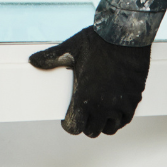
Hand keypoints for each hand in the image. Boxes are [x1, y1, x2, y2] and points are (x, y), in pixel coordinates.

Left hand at [28, 27, 150, 136]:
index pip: (74, 127)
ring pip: (109, 128)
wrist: (125, 34)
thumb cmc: (98, 41)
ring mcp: (120, 104)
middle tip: (83, 113)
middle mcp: (102, 106)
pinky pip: (125, 120)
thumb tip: (32, 61)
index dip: (69, 124)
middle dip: (85, 124)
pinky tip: (113, 110)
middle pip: (92, 131)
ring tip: (98, 112)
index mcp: (84, 97)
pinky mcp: (134, 100)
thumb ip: (50, 58)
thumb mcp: (70, 48)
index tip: (68, 117)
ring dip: (102, 123)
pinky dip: (119, 118)